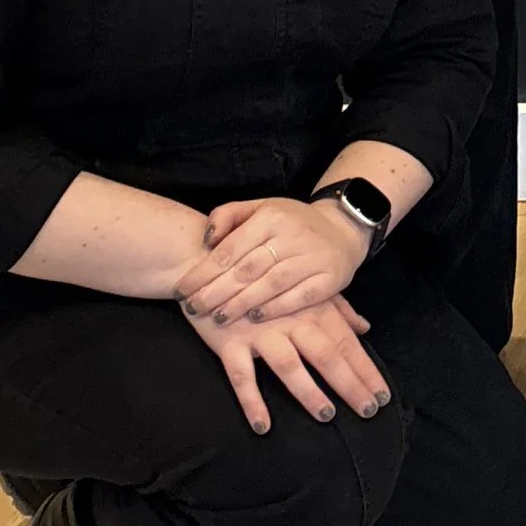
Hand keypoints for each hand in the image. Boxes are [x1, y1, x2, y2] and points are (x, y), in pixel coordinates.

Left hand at [179, 193, 365, 324]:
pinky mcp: (330, 278)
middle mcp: (292, 235)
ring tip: (218, 317)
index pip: (230, 249)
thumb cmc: (291, 222)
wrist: (343, 228)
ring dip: (241, 304)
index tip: (182, 290)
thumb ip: (228, 215)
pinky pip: (299, 296)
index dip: (203, 272)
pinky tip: (255, 318)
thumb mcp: (261, 208)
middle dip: (216, 292)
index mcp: (271, 216)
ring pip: (270, 284)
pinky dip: (276, 308)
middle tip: (193, 309)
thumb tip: (206, 238)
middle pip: (247, 269)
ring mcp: (313, 257)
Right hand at [181, 291, 388, 432]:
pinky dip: (251, 401)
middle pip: (326, 355)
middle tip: (369, 410)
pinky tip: (263, 426)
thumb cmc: (262, 278)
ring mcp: (259, 332)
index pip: (346, 343)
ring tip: (326, 415)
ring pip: (289, 365)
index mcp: (312, 309)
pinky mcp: (229, 342)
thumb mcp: (302, 288)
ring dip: (308, 391)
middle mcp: (291, 320)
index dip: (366, 369)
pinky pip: (241, 375)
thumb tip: (365, 327)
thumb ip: (337, 309)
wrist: (208, 263)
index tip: (383, 395)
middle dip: (350, 383)